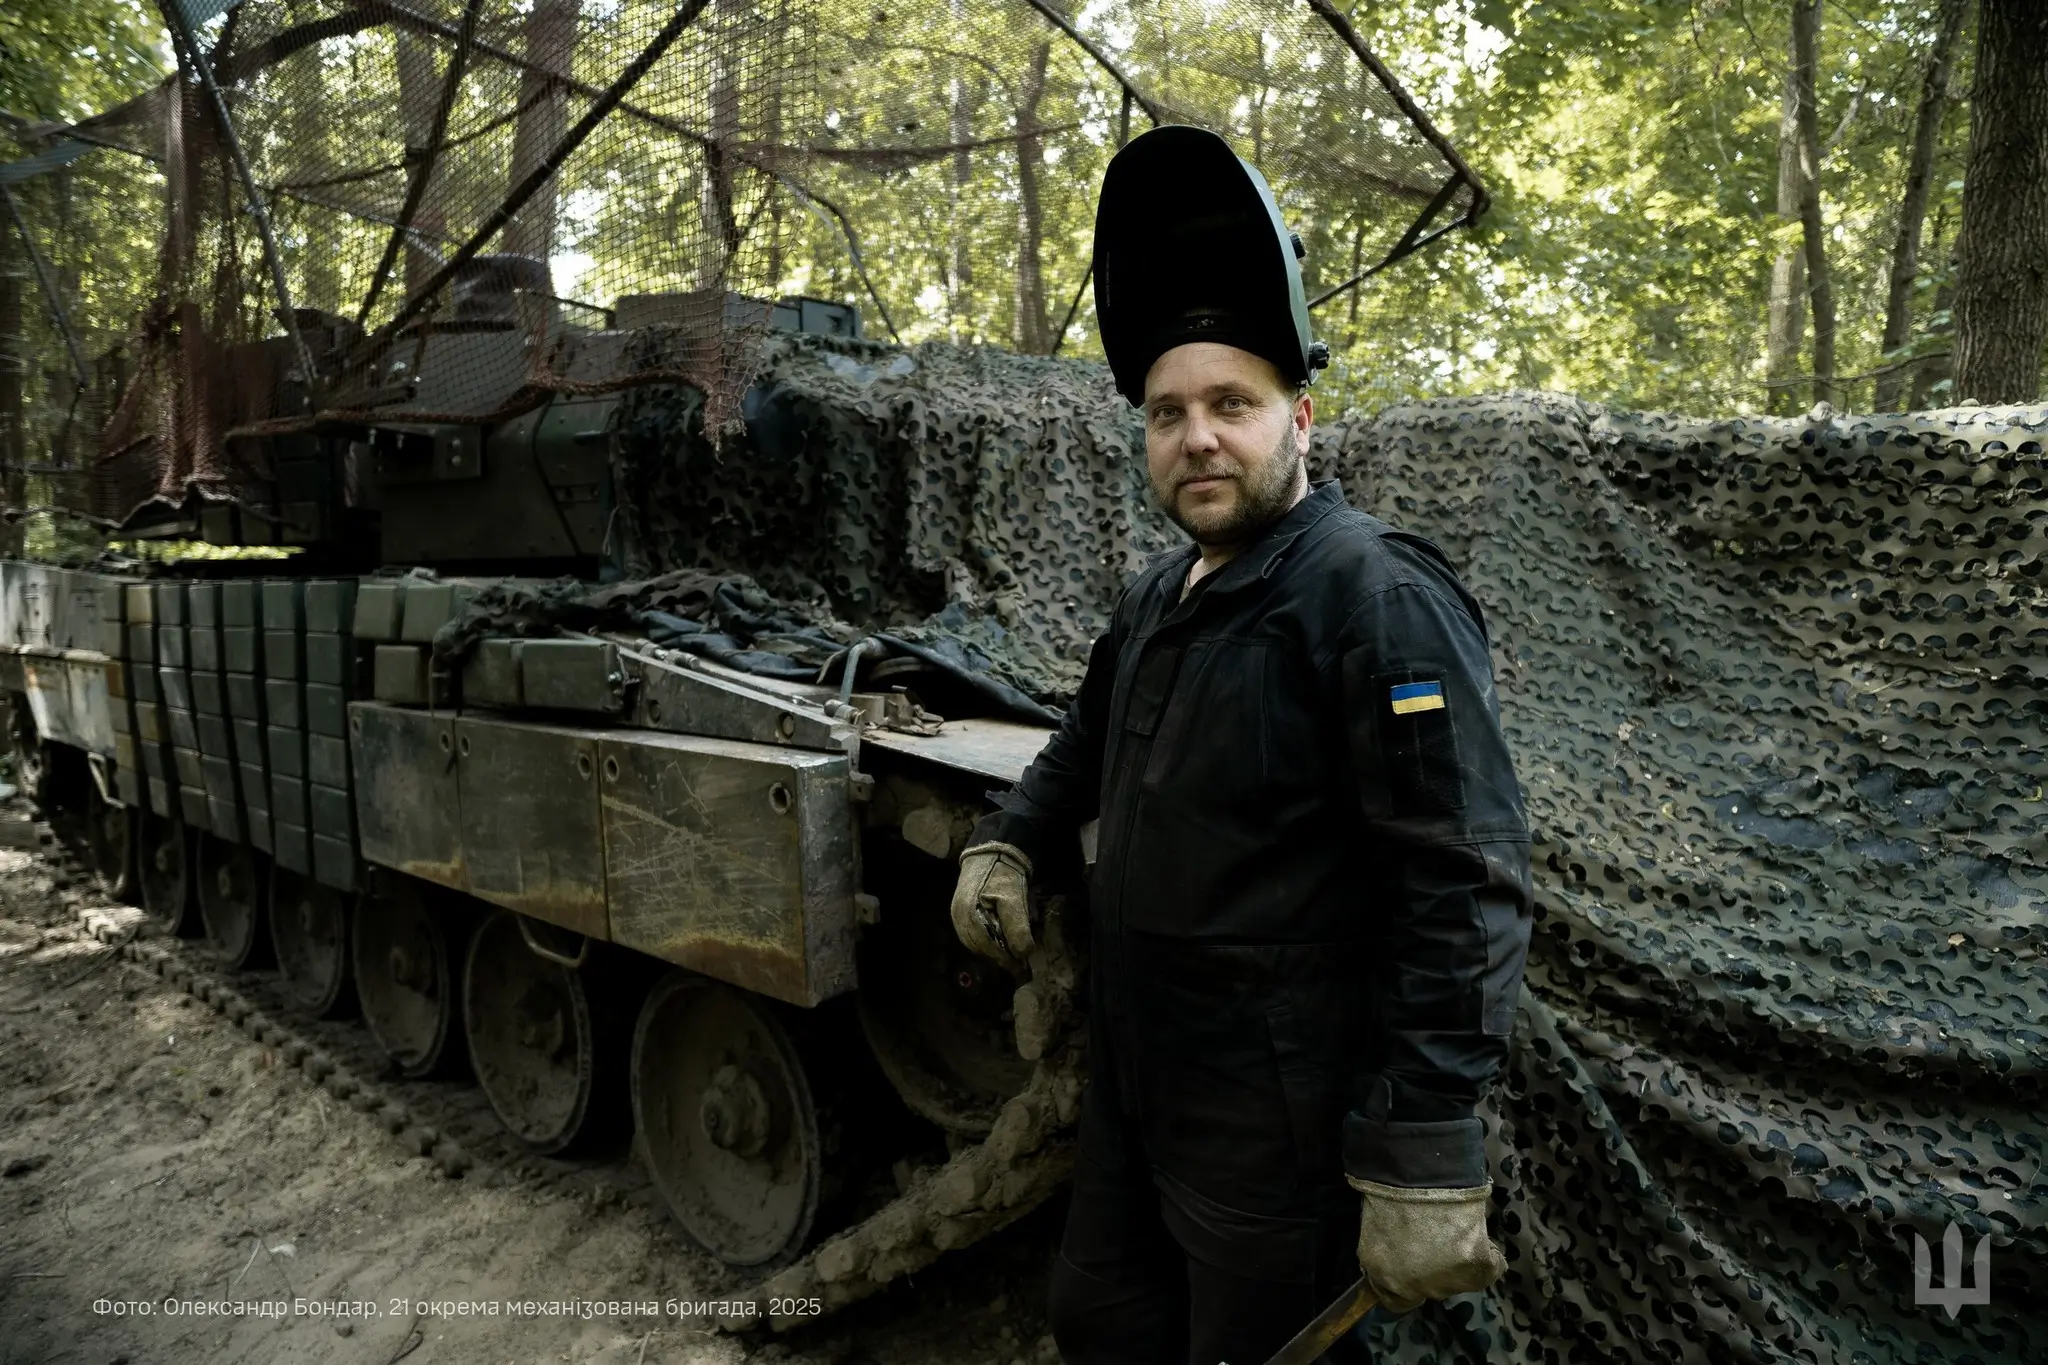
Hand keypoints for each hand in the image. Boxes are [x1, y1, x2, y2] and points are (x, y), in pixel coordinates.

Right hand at [949, 841, 1034, 965]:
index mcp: (970, 916)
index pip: (988, 948)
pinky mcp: (959, 911)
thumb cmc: (1003, 875)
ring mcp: (957, 915)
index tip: (1021, 967)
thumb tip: (1022, 955)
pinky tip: (998, 939)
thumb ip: (1017, 928)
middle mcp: (959, 918)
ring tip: (1010, 951)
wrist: (992, 851)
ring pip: (974, 943)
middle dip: (999, 956)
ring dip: (992, 949)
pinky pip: (971, 934)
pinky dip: (986, 940)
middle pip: (979, 948)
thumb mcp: (1015, 900)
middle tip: (1019, 962)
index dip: (1005, 959)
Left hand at [1347, 1177, 1505, 1312]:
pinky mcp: (1475, 1270)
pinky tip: (1480, 1233)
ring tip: (1458, 1229)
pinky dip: (1490, 1253)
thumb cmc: (1388, 1188)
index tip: (1414, 1264)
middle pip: (1430, 1289)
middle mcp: (1412, 1286)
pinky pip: (1491, 1268)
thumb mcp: (1376, 1225)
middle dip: (1434, 1268)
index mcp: (1381, 1273)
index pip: (1396, 1300)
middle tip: (1438, 1239)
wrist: (1417, 1173)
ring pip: (1460, 1280)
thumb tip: (1399, 1248)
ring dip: (1460, 1260)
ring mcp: (1445, 1282)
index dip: (1407, 1281)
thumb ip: (1388, 1247)